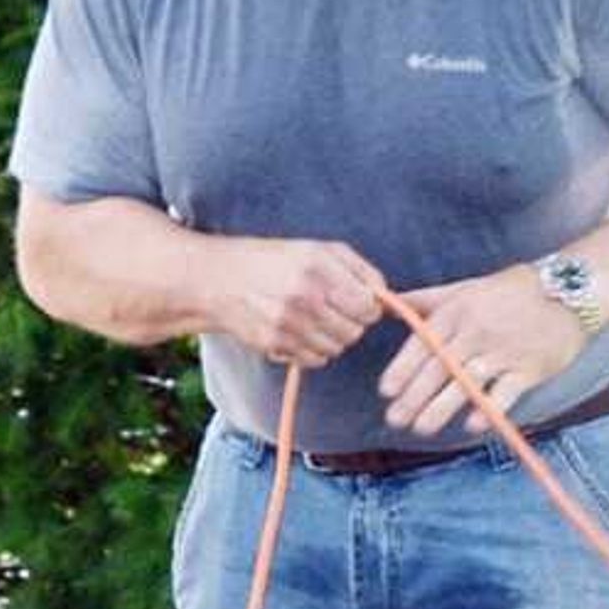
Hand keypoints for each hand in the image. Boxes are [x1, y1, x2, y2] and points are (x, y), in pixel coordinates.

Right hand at [220, 237, 384, 366]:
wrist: (219, 279)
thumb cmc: (273, 261)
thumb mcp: (319, 249)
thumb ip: (359, 270)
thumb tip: (389, 298)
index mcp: (319, 267)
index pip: (368, 306)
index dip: (368, 307)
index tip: (358, 302)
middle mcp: (304, 296)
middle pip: (355, 331)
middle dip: (350, 323)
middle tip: (332, 309)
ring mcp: (288, 324)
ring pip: (337, 348)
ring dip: (332, 337)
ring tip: (313, 318)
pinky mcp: (275, 345)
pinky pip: (315, 359)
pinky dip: (313, 350)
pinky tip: (298, 331)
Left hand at [378, 265, 588, 436]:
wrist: (567, 292)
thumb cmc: (511, 292)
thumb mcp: (465, 288)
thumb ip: (427, 299)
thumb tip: (387, 304)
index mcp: (456, 312)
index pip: (423, 344)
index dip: (402, 369)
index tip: (386, 392)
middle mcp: (476, 331)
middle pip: (439, 368)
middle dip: (414, 397)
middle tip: (395, 420)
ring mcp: (503, 351)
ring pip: (466, 382)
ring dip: (441, 408)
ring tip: (422, 428)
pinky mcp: (529, 368)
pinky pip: (505, 392)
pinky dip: (488, 409)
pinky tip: (471, 425)